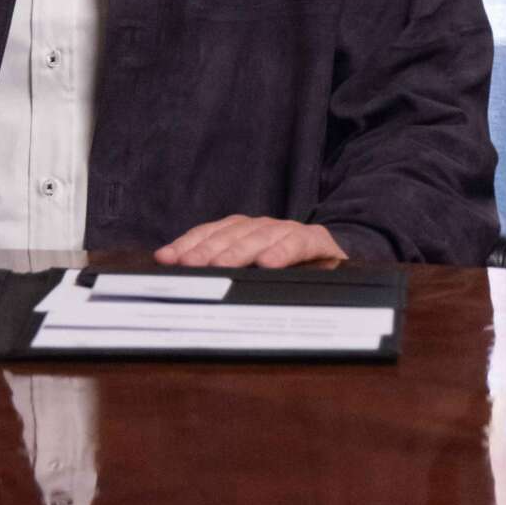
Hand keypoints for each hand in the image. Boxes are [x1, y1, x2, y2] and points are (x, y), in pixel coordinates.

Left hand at [153, 215, 346, 268]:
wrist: (338, 258)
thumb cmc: (288, 270)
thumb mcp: (253, 273)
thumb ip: (223, 273)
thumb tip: (182, 277)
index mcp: (243, 231)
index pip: (209, 234)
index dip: (188, 244)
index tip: (167, 258)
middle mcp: (262, 227)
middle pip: (229, 235)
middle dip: (206, 250)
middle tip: (189, 265)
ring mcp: (287, 231)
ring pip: (259, 237)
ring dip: (238, 251)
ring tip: (220, 266)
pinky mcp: (314, 240)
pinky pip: (296, 244)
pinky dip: (282, 252)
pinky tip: (268, 264)